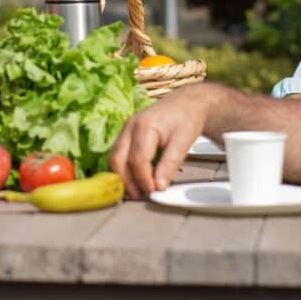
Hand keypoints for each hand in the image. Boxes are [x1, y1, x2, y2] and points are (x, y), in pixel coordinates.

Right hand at [110, 85, 211, 199]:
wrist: (186, 103)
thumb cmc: (186, 118)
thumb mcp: (183, 142)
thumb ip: (170, 164)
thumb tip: (159, 186)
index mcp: (145, 126)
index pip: (138, 159)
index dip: (143, 179)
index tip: (154, 191)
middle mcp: (130, 126)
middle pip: (118, 159)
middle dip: (127, 181)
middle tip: (140, 196)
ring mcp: (125, 130)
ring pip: (114, 158)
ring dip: (122, 177)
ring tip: (137, 191)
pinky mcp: (126, 135)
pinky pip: (118, 154)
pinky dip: (123, 169)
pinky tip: (135, 179)